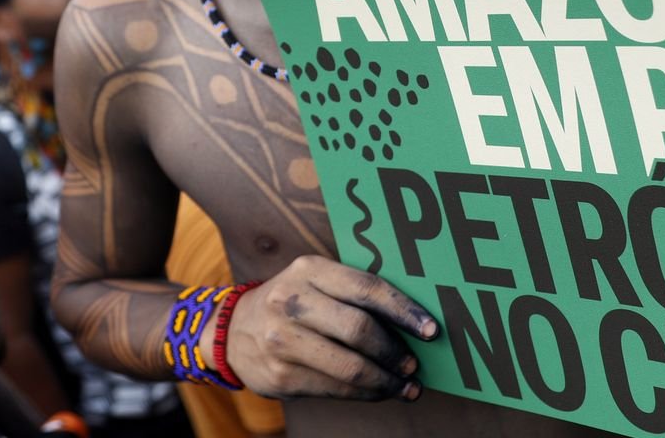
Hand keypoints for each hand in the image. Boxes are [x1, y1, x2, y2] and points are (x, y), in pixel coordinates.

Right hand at [216, 256, 437, 401]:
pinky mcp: (281, 376)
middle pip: (360, 329)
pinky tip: (380, 392)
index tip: (431, 329)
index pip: (367, 287)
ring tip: (405, 385)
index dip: (404, 310)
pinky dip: (365, 394)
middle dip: (395, 351)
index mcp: (309, 270)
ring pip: (350, 367)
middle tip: (414, 364)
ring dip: (385, 380)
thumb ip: (352, 292)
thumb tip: (412, 319)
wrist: (233, 330)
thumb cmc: (293, 302)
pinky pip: (335, 389)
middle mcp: (293, 301)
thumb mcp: (313, 281)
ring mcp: (283, 341)